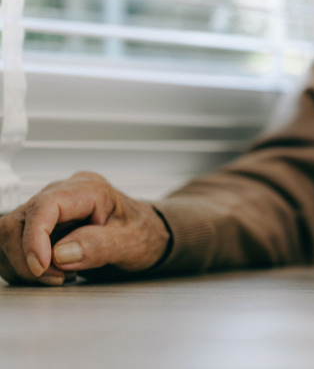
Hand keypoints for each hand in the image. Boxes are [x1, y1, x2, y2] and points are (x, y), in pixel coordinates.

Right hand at [0, 172, 169, 285]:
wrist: (147, 234)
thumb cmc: (143, 233)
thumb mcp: (132, 241)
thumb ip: (99, 246)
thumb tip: (61, 254)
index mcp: (88, 189)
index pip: (45, 206)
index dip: (35, 238)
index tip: (41, 267)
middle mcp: (63, 194)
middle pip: (18, 221)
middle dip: (28, 258)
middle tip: (58, 278)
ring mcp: (48, 209)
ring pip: (8, 234)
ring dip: (23, 264)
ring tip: (59, 276)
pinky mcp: (40, 226)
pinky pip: (12, 245)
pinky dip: (22, 266)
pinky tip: (51, 272)